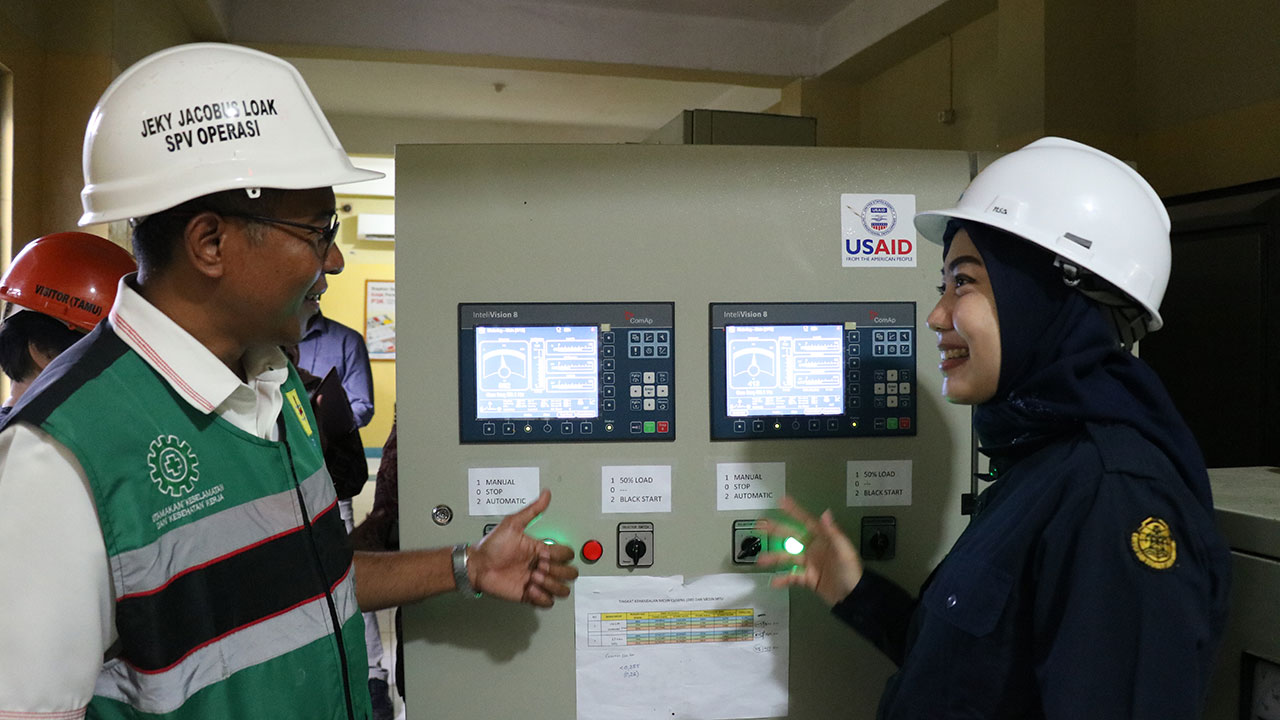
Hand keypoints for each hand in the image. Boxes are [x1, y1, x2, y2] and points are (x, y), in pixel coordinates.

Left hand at [468, 490, 578, 606]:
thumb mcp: (512, 524)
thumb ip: (532, 511)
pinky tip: (529, 589)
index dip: (558, 556)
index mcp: (541, 550)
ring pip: (563, 589)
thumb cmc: (492, 546)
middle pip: (570, 573)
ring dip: (551, 584)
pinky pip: (547, 602)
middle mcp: (542, 566)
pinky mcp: (529, 596)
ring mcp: (537, 582)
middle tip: (538, 567)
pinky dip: (542, 597)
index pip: (566, 554)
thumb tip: (546, 494)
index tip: (541, 554)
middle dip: (557, 571)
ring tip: (533, 579)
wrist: (477, 566)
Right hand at [757, 495, 862, 606]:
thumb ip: (834, 533)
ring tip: (761, 559)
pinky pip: (793, 576)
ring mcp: (810, 563)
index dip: (795, 511)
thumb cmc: (852, 572)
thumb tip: (826, 513)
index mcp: (824, 539)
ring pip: (788, 557)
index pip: (807, 521)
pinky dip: (784, 579)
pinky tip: (774, 581)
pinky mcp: (808, 578)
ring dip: (775, 558)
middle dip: (776, 530)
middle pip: (792, 536)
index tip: (782, 501)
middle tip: (761, 524)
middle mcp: (814, 549)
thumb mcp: (845, 551)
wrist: (854, 597)